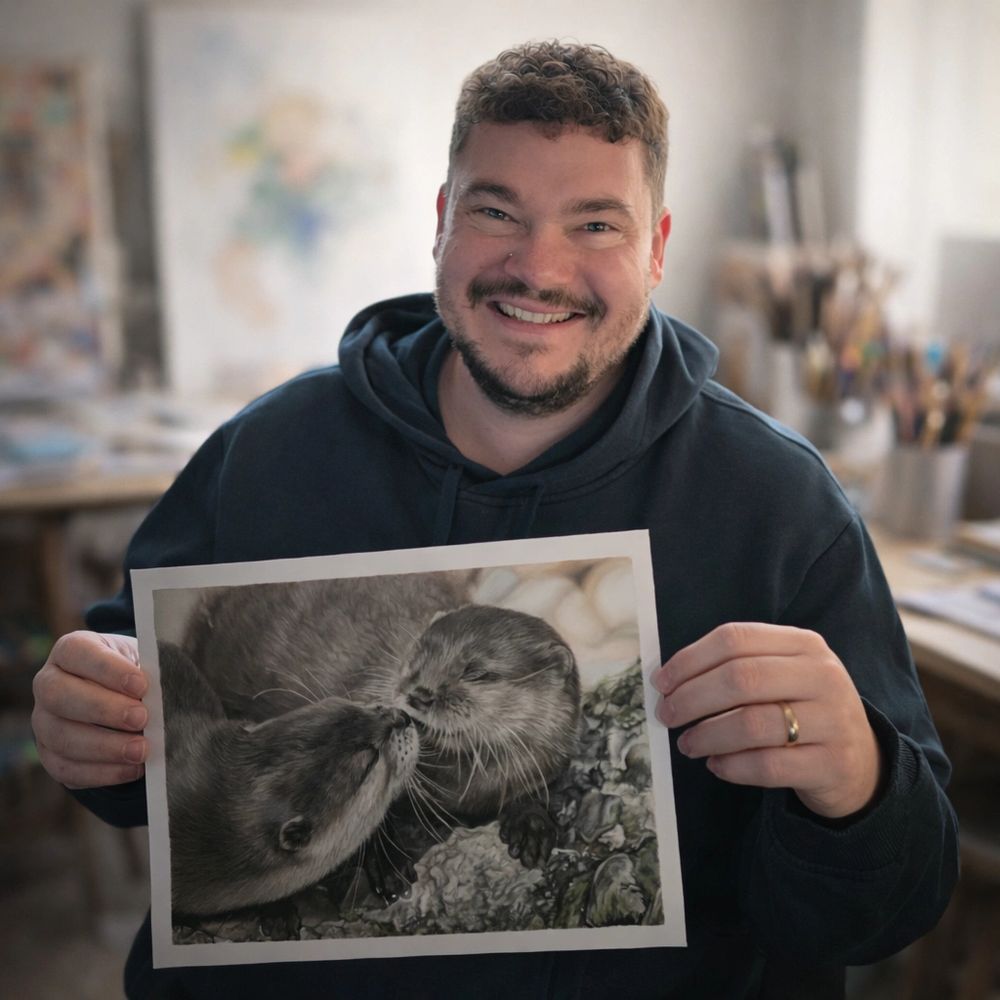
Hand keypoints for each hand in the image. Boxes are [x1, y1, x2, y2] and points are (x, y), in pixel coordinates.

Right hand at [32, 631, 148, 788]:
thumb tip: (161, 697)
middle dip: (103, 709)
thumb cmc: (137, 674)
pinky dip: (102, 772)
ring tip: (141, 750)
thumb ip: (148, 672)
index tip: (141, 685)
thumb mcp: (143, 662)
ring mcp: (44, 721)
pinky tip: (132, 769)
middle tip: (141, 718)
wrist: (125, 699)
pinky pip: (66, 768)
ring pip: (60, 736)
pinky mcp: (50, 755)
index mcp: (71, 650)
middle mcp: (48, 683)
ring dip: (104, 746)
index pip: (77, 652)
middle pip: (59, 695)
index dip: (108, 669)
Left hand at [652, 622, 881, 819]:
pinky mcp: (832, 764)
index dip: (690, 659)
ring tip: (688, 744)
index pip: (735, 639)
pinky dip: (732, 766)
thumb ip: (736, 667)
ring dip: (707, 735)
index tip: (662, 681)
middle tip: (667, 715)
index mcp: (804, 644)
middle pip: (740, 679)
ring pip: (751, 723)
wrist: (860, 761)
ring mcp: (832, 720)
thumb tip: (670, 679)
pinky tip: (716, 765)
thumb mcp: (782, 675)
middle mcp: (823, 676)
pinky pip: (768, 765)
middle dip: (691, 697)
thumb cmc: (802, 710)